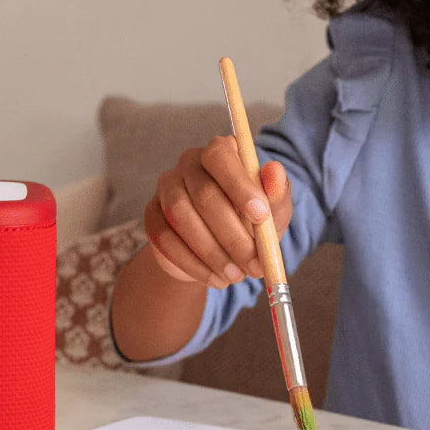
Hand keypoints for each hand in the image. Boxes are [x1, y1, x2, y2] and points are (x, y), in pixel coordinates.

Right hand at [143, 135, 291, 288]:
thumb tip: (275, 171)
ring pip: (181, 216)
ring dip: (212, 252)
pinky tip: (215, 278)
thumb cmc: (252, 222)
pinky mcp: (152, 215)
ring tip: (235, 275)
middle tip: (254, 264)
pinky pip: (165, 238)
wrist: (222, 249)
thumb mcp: (273, 211)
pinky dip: (193, 263)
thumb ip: (276, 193)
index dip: (239, 185)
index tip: (260, 217)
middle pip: (203, 193)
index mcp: (221, 151)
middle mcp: (189, 163)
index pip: (220, 155)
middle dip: (232, 234)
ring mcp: (166, 188)